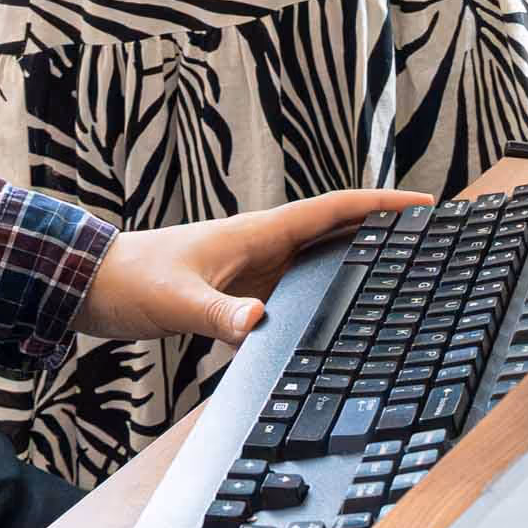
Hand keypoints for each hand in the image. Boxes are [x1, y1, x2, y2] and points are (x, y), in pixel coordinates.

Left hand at [76, 187, 432, 342]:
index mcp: (257, 233)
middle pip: (338, 230)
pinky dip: (327, 289)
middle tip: (434, 239)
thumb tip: (258, 323)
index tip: (425, 205)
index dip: (380, 206)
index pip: (332, 211)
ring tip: (406, 271)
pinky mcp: (242, 289)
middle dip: (385, 229)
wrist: (94, 285)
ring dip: (360, 258)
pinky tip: (343, 312)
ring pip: (320, 257)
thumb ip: (218, 313)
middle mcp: (263, 244)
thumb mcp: (178, 301)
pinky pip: (298, 284)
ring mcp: (255, 266)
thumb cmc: (133, 283)